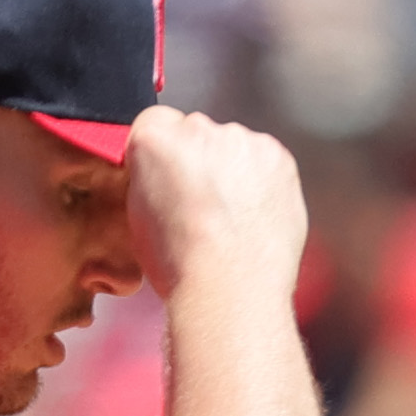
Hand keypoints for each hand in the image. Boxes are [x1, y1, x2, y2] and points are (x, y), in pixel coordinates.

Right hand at [125, 105, 306, 301]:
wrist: (231, 288)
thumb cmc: (182, 267)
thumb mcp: (138, 220)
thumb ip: (149, 180)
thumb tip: (163, 178)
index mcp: (154, 140)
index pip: (152, 126)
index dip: (158, 158)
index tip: (164, 182)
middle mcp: (200, 129)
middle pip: (196, 133)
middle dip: (197, 162)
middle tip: (199, 208)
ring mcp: (243, 141)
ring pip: (233, 148)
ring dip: (232, 172)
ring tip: (229, 220)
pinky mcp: (278, 157)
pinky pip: (265, 162)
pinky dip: (261, 184)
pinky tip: (251, 218)